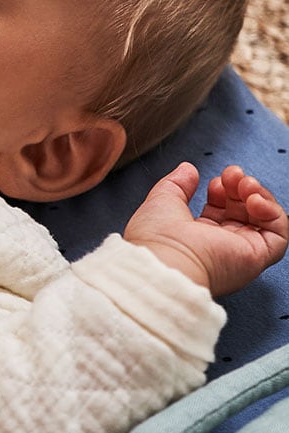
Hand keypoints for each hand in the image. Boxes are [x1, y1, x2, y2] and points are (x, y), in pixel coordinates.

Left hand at [124, 162, 287, 296]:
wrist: (163, 262)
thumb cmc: (156, 238)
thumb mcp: (163, 200)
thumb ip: (177, 184)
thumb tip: (187, 169)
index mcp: (198, 236)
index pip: (222, 209)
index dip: (223, 190)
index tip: (214, 180)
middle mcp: (221, 246)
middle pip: (244, 211)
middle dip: (241, 186)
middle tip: (232, 174)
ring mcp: (239, 252)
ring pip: (263, 221)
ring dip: (258, 195)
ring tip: (245, 184)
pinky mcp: (255, 258)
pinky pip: (279, 235)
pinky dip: (273, 213)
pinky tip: (255, 200)